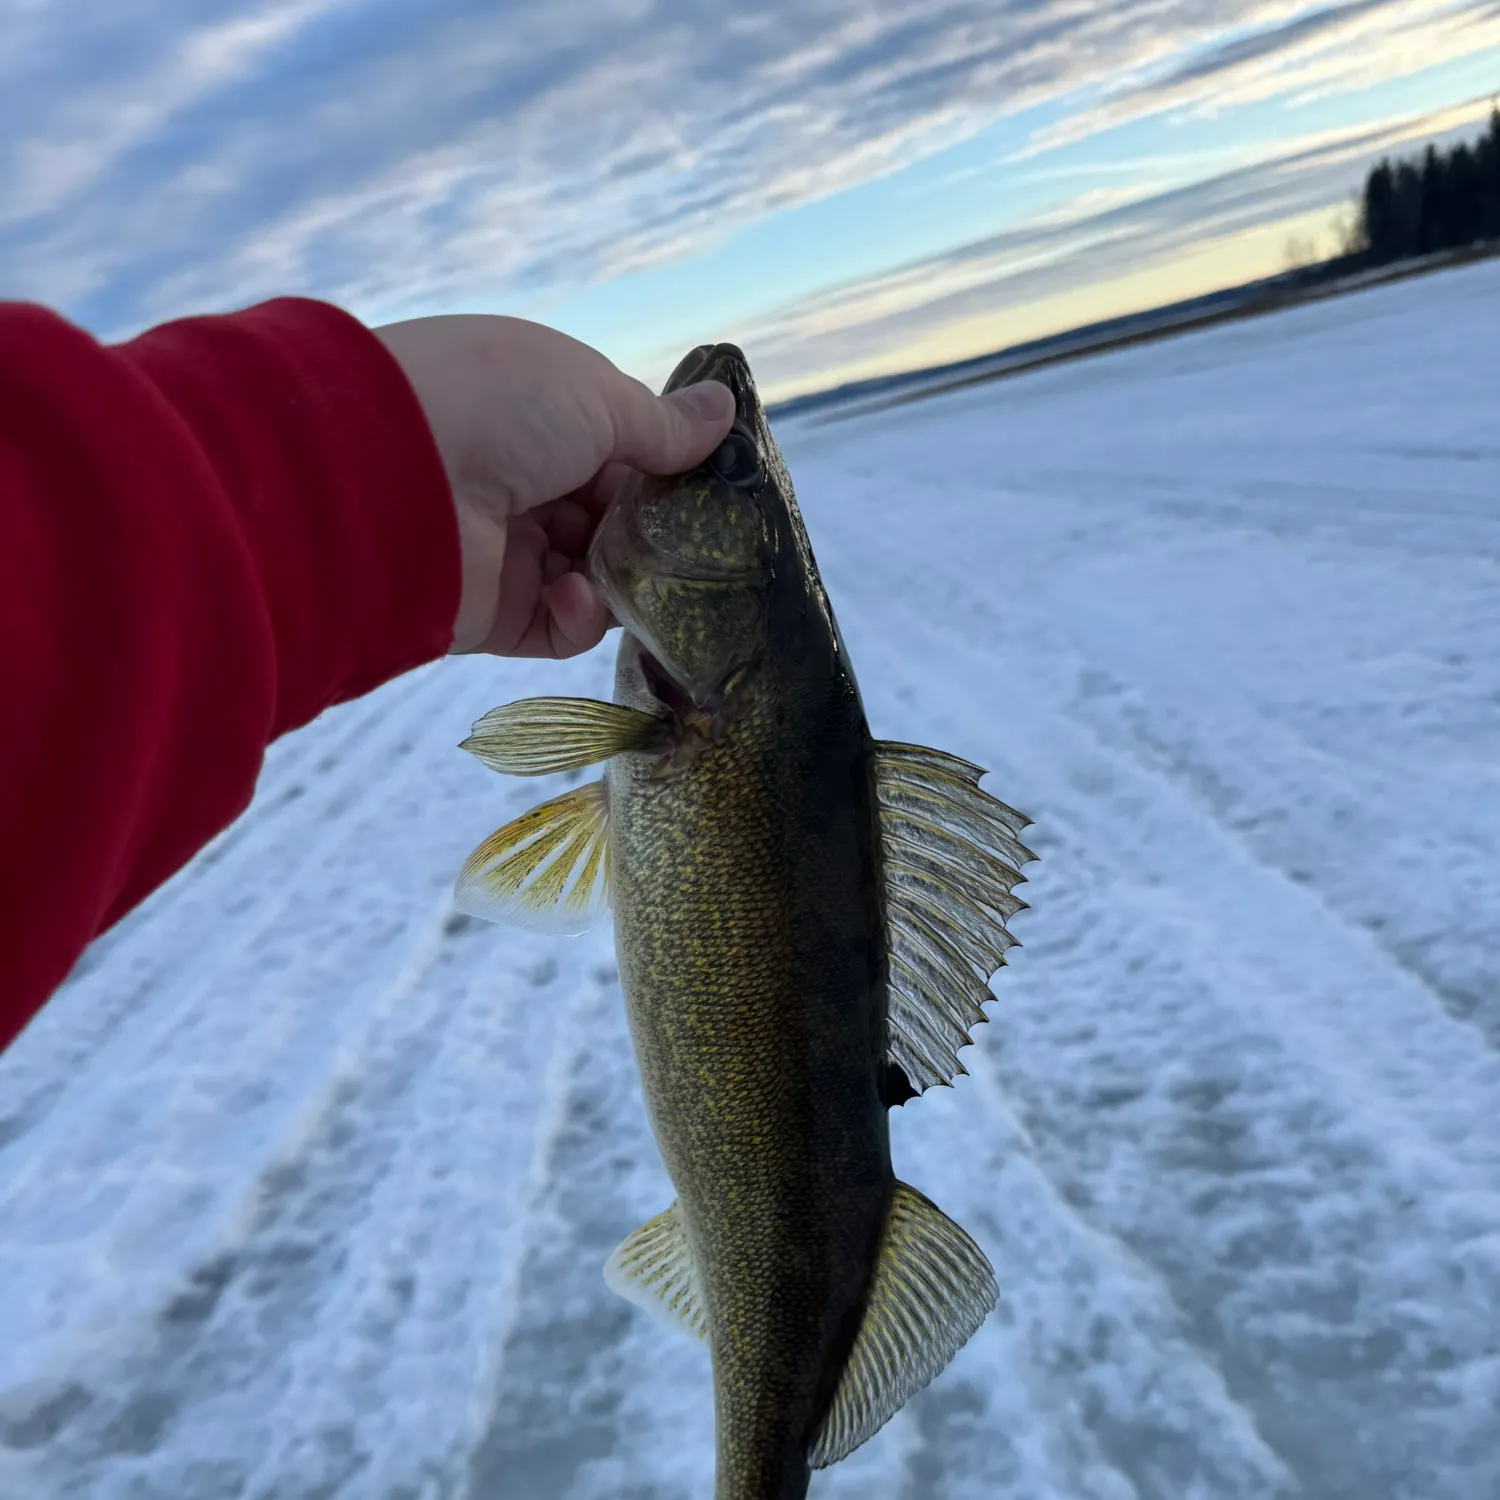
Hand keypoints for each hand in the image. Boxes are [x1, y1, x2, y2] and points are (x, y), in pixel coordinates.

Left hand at [374, 315, 734, 656]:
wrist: (389, 478)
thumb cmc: (499, 407)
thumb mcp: (597, 397)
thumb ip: (663, 425)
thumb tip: (724, 412)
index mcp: (536, 412)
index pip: (616, 449)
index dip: (662, 467)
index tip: (707, 484)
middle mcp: (520, 479)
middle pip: (611, 517)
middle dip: (654, 530)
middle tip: (695, 541)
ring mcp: (507, 548)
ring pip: (597, 574)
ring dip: (624, 574)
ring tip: (641, 571)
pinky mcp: (496, 612)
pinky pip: (563, 624)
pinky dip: (582, 614)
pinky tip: (575, 593)